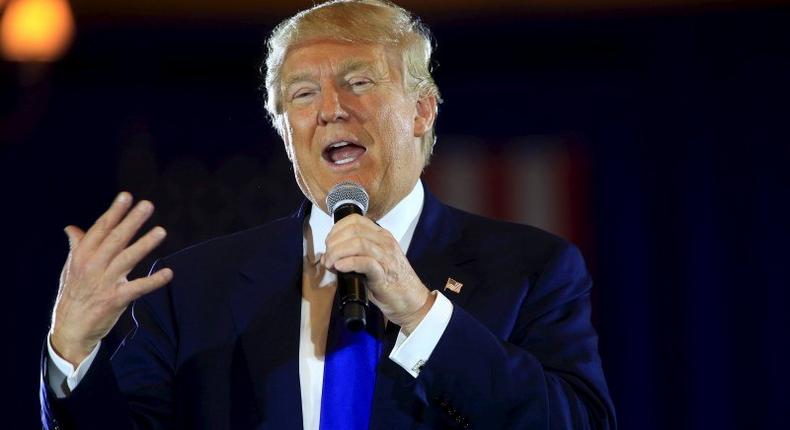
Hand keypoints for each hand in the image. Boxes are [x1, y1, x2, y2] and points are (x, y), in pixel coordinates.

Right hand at [50, 192, 172, 365]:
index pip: (100, 229)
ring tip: (161, 231)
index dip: (114, 212)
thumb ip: (77, 246)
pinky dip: (153, 280)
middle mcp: (92, 266)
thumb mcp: (70, 269)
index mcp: (82, 256)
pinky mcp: (115, 299)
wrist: (69, 330)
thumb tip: (72, 227)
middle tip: (147, 206)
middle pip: (115, 239)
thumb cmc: (73, 295)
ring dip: (144, 244)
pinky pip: (138, 287)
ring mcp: (104, 283)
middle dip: (131, 221)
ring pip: (127, 259)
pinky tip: (168, 273)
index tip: (126, 196)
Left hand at [322, 214, 433, 333]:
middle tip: (328, 257)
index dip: (336, 229)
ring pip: (358, 243)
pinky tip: (339, 267)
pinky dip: (348, 263)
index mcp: (381, 236)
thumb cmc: (390, 283)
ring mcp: (386, 257)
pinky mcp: (384, 274)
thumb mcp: (372, 262)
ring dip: (338, 252)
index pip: (355, 220)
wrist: (411, 301)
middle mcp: (384, 242)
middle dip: (334, 242)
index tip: (329, 243)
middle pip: (353, 230)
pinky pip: (365, 262)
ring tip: (331, 263)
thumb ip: (353, 255)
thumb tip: (328, 257)